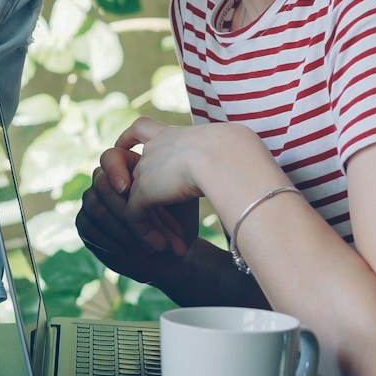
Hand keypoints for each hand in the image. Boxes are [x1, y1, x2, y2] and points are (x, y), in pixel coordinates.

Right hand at [76, 146, 195, 285]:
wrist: (173, 253)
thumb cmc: (179, 222)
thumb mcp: (180, 199)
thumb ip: (171, 180)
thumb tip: (163, 173)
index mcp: (128, 167)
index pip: (110, 157)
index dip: (114, 170)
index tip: (126, 189)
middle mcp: (105, 181)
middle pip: (102, 185)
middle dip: (125, 210)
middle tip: (147, 230)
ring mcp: (92, 201)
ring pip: (98, 209)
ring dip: (123, 230)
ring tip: (147, 245)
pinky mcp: (85, 224)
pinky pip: (89, 228)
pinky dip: (111, 240)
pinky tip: (129, 249)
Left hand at [110, 116, 266, 248]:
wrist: (226, 157)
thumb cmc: (239, 154)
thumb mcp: (233, 153)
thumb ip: (228, 161)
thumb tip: (251, 166)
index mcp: (173, 134)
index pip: (142, 128)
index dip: (128, 137)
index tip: (125, 147)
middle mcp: (154, 148)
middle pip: (142, 175)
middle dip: (152, 202)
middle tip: (170, 230)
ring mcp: (146, 169)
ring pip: (137, 200)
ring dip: (153, 224)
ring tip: (167, 244)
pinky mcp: (143, 191)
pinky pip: (134, 216)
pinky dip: (145, 234)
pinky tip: (161, 247)